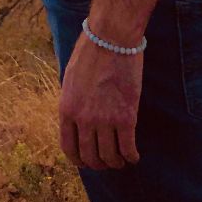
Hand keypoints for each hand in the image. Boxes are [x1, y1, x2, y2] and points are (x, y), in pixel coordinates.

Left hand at [59, 30, 142, 169]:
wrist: (111, 37)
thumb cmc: (91, 51)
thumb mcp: (70, 78)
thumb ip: (72, 101)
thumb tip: (76, 119)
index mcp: (67, 109)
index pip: (69, 148)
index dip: (79, 160)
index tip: (86, 162)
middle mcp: (83, 119)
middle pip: (90, 157)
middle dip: (98, 164)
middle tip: (106, 162)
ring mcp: (105, 120)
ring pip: (110, 157)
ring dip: (116, 163)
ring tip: (121, 160)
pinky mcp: (126, 117)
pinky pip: (128, 148)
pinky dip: (131, 157)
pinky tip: (134, 156)